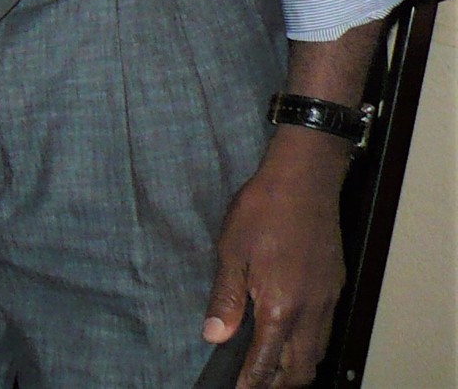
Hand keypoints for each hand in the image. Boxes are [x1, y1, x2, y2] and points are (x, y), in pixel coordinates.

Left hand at [202, 129, 350, 386]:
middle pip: (301, 367)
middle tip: (255, 383)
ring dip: (296, 366)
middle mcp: (310, 310)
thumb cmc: (262, 211)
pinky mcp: (335, 286)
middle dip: (279, 382)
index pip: (268, 361)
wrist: (304, 181)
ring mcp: (327, 299)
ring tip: (271, 366)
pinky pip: (326, 329)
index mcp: (280, 306)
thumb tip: (215, 336)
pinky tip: (291, 334)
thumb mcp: (231, 252)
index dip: (253, 382)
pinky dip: (310, 343)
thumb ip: (226, 299)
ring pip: (317, 350)